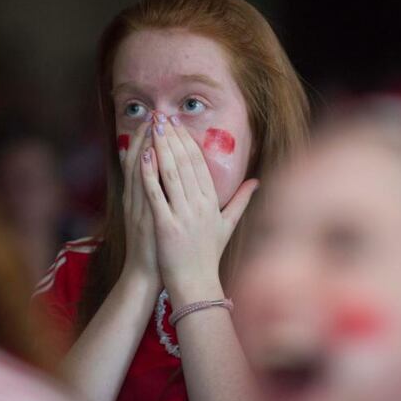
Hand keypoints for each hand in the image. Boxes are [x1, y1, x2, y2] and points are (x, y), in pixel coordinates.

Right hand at [121, 120, 160, 283]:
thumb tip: (170, 179)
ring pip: (140, 169)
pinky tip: (148, 152)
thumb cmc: (156, 246)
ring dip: (147, 144)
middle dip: (150, 136)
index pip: (146, 161)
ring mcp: (140, 206)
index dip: (152, 139)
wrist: (146, 274)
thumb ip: (160, 195)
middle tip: (157, 112)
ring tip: (153, 123)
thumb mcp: (155, 216)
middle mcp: (137, 198)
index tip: (160, 119)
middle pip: (141, 160)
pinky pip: (144, 189)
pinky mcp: (145, 216)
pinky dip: (144, 170)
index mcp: (143, 196)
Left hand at [140, 113, 257, 303]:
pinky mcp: (166, 224)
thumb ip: (241, 201)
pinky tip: (143, 154)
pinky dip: (149, 171)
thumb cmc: (208, 256)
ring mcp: (183, 214)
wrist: (196, 285)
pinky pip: (157, 192)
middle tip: (162, 116)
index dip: (187, 141)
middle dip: (173, 136)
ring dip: (161, 146)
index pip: (200, 164)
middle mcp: (200, 204)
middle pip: (186, 162)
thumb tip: (257, 181)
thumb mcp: (227, 226)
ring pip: (172, 172)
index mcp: (212, 202)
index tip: (177, 125)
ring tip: (153, 126)